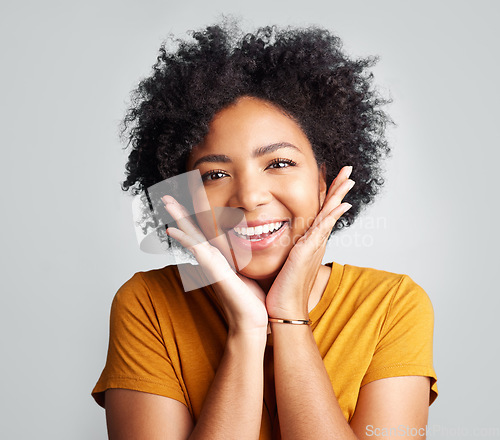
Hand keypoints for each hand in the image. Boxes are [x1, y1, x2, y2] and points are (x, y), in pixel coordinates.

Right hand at [162, 196, 268, 334]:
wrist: (253, 322)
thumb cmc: (254, 301)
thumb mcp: (252, 272)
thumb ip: (250, 258)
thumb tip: (263, 242)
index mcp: (221, 258)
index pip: (204, 232)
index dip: (193, 217)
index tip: (185, 201)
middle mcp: (213, 259)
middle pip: (193, 232)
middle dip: (180, 214)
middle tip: (166, 197)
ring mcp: (212, 266)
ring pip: (192, 237)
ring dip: (179, 220)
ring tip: (167, 204)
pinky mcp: (215, 273)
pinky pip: (199, 252)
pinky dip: (186, 240)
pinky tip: (174, 230)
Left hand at [265, 166, 354, 319]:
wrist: (283, 309)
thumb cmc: (278, 289)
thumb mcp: (279, 262)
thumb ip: (278, 249)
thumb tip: (264, 239)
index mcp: (307, 242)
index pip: (318, 212)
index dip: (325, 194)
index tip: (327, 176)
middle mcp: (314, 241)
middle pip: (329, 208)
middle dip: (338, 188)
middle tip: (347, 171)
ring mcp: (314, 246)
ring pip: (330, 213)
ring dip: (339, 195)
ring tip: (349, 177)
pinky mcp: (308, 251)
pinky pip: (324, 228)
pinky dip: (333, 215)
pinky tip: (342, 204)